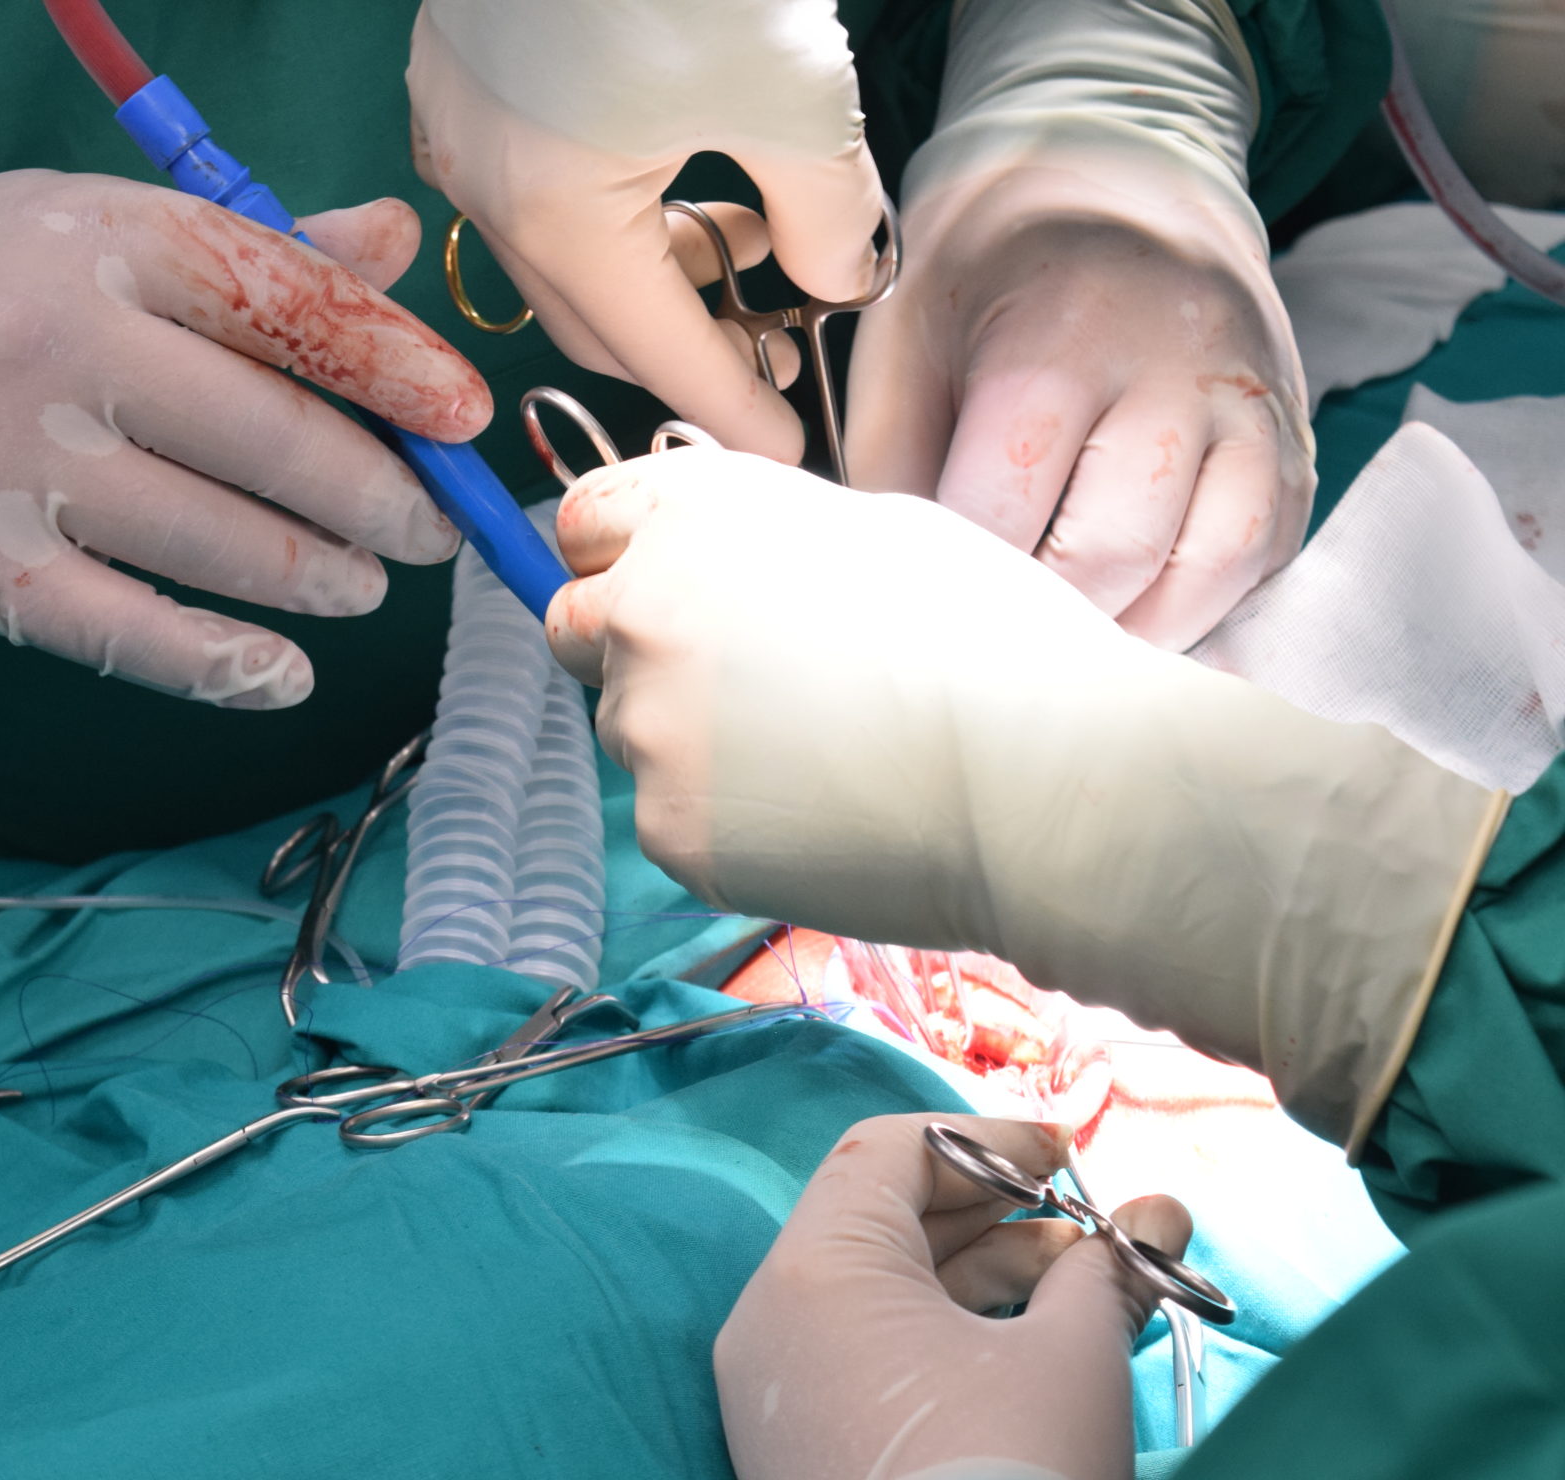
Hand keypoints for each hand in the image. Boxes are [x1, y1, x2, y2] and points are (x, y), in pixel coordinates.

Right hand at [0, 155, 491, 708]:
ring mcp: (15, 463)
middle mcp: (63, 345)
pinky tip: (280, 675)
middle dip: (377, 497)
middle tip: (423, 530)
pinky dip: (220, 664)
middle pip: (269, 437)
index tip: (463, 417)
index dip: (396, 366)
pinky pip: (127, 633)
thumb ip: (254, 248)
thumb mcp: (102, 230)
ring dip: (315, 578)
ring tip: (359, 588)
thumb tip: (399, 249)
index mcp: (108, 240)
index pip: (289, 304)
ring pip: (215, 542)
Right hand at [407, 2, 882, 462]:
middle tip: (770, 351)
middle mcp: (484, 187)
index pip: (656, 356)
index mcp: (557, 217)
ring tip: (744, 232)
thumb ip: (824, 213)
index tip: (783, 449)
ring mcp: (457, 127)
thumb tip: (838, 276)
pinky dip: (602, 202)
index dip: (728, 409)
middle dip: (685, 346)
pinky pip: (526, 181)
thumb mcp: (793, 93)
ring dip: (650, 264)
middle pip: (596, 318)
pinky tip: (670, 163)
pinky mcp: (459, 72)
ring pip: (560, 249)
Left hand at [545, 443, 1500, 1145]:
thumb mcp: (878, 530)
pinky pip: (674, 816)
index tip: (655, 583)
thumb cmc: (992, 646)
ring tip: (819, 754)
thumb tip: (714, 558)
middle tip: (739, 684)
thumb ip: (761, 536)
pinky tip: (822, 814)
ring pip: (632, 729)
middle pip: (576, 627)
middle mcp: (646, 608)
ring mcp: (647, 725)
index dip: (617, 554)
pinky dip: (727, 821)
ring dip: (692, 740)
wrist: (1042, 777)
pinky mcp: (668, 826)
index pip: (583, 522)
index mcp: (698, 515)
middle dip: (632, 648)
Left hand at [716, 1112, 1191, 1479]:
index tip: (1067, 1160)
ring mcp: (769, 1393)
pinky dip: (937, 1341)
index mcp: (814, 1268)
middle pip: (880, 1222)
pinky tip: (1026, 1355)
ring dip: (980, 1281)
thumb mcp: (1072, 1355)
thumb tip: (1156, 1220)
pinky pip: (856, 1360)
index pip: (888, 1153)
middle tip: (1096, 1238)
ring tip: (1085, 1295)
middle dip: (1000, 1219)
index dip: (988, 1145)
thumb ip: (1111, 1271)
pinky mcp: (788, 1458)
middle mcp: (768, 1319)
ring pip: (874, 1296)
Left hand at [845, 48, 1311, 648]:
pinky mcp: (1292, 433)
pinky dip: (1202, 602)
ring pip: (1208, 566)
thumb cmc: (985, 279)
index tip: (927, 620)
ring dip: (1133, 628)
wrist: (1112, 177)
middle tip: (995, 643)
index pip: (1005, 513)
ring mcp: (1247, 400)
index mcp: (1055, 340)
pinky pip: (1265, 552)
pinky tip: (1138, 605)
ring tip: (1069, 638)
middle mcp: (1171, 366)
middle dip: (1047, 621)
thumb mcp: (904, 343)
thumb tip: (896, 590)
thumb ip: (891, 467)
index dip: (961, 587)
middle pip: (1112, 555)